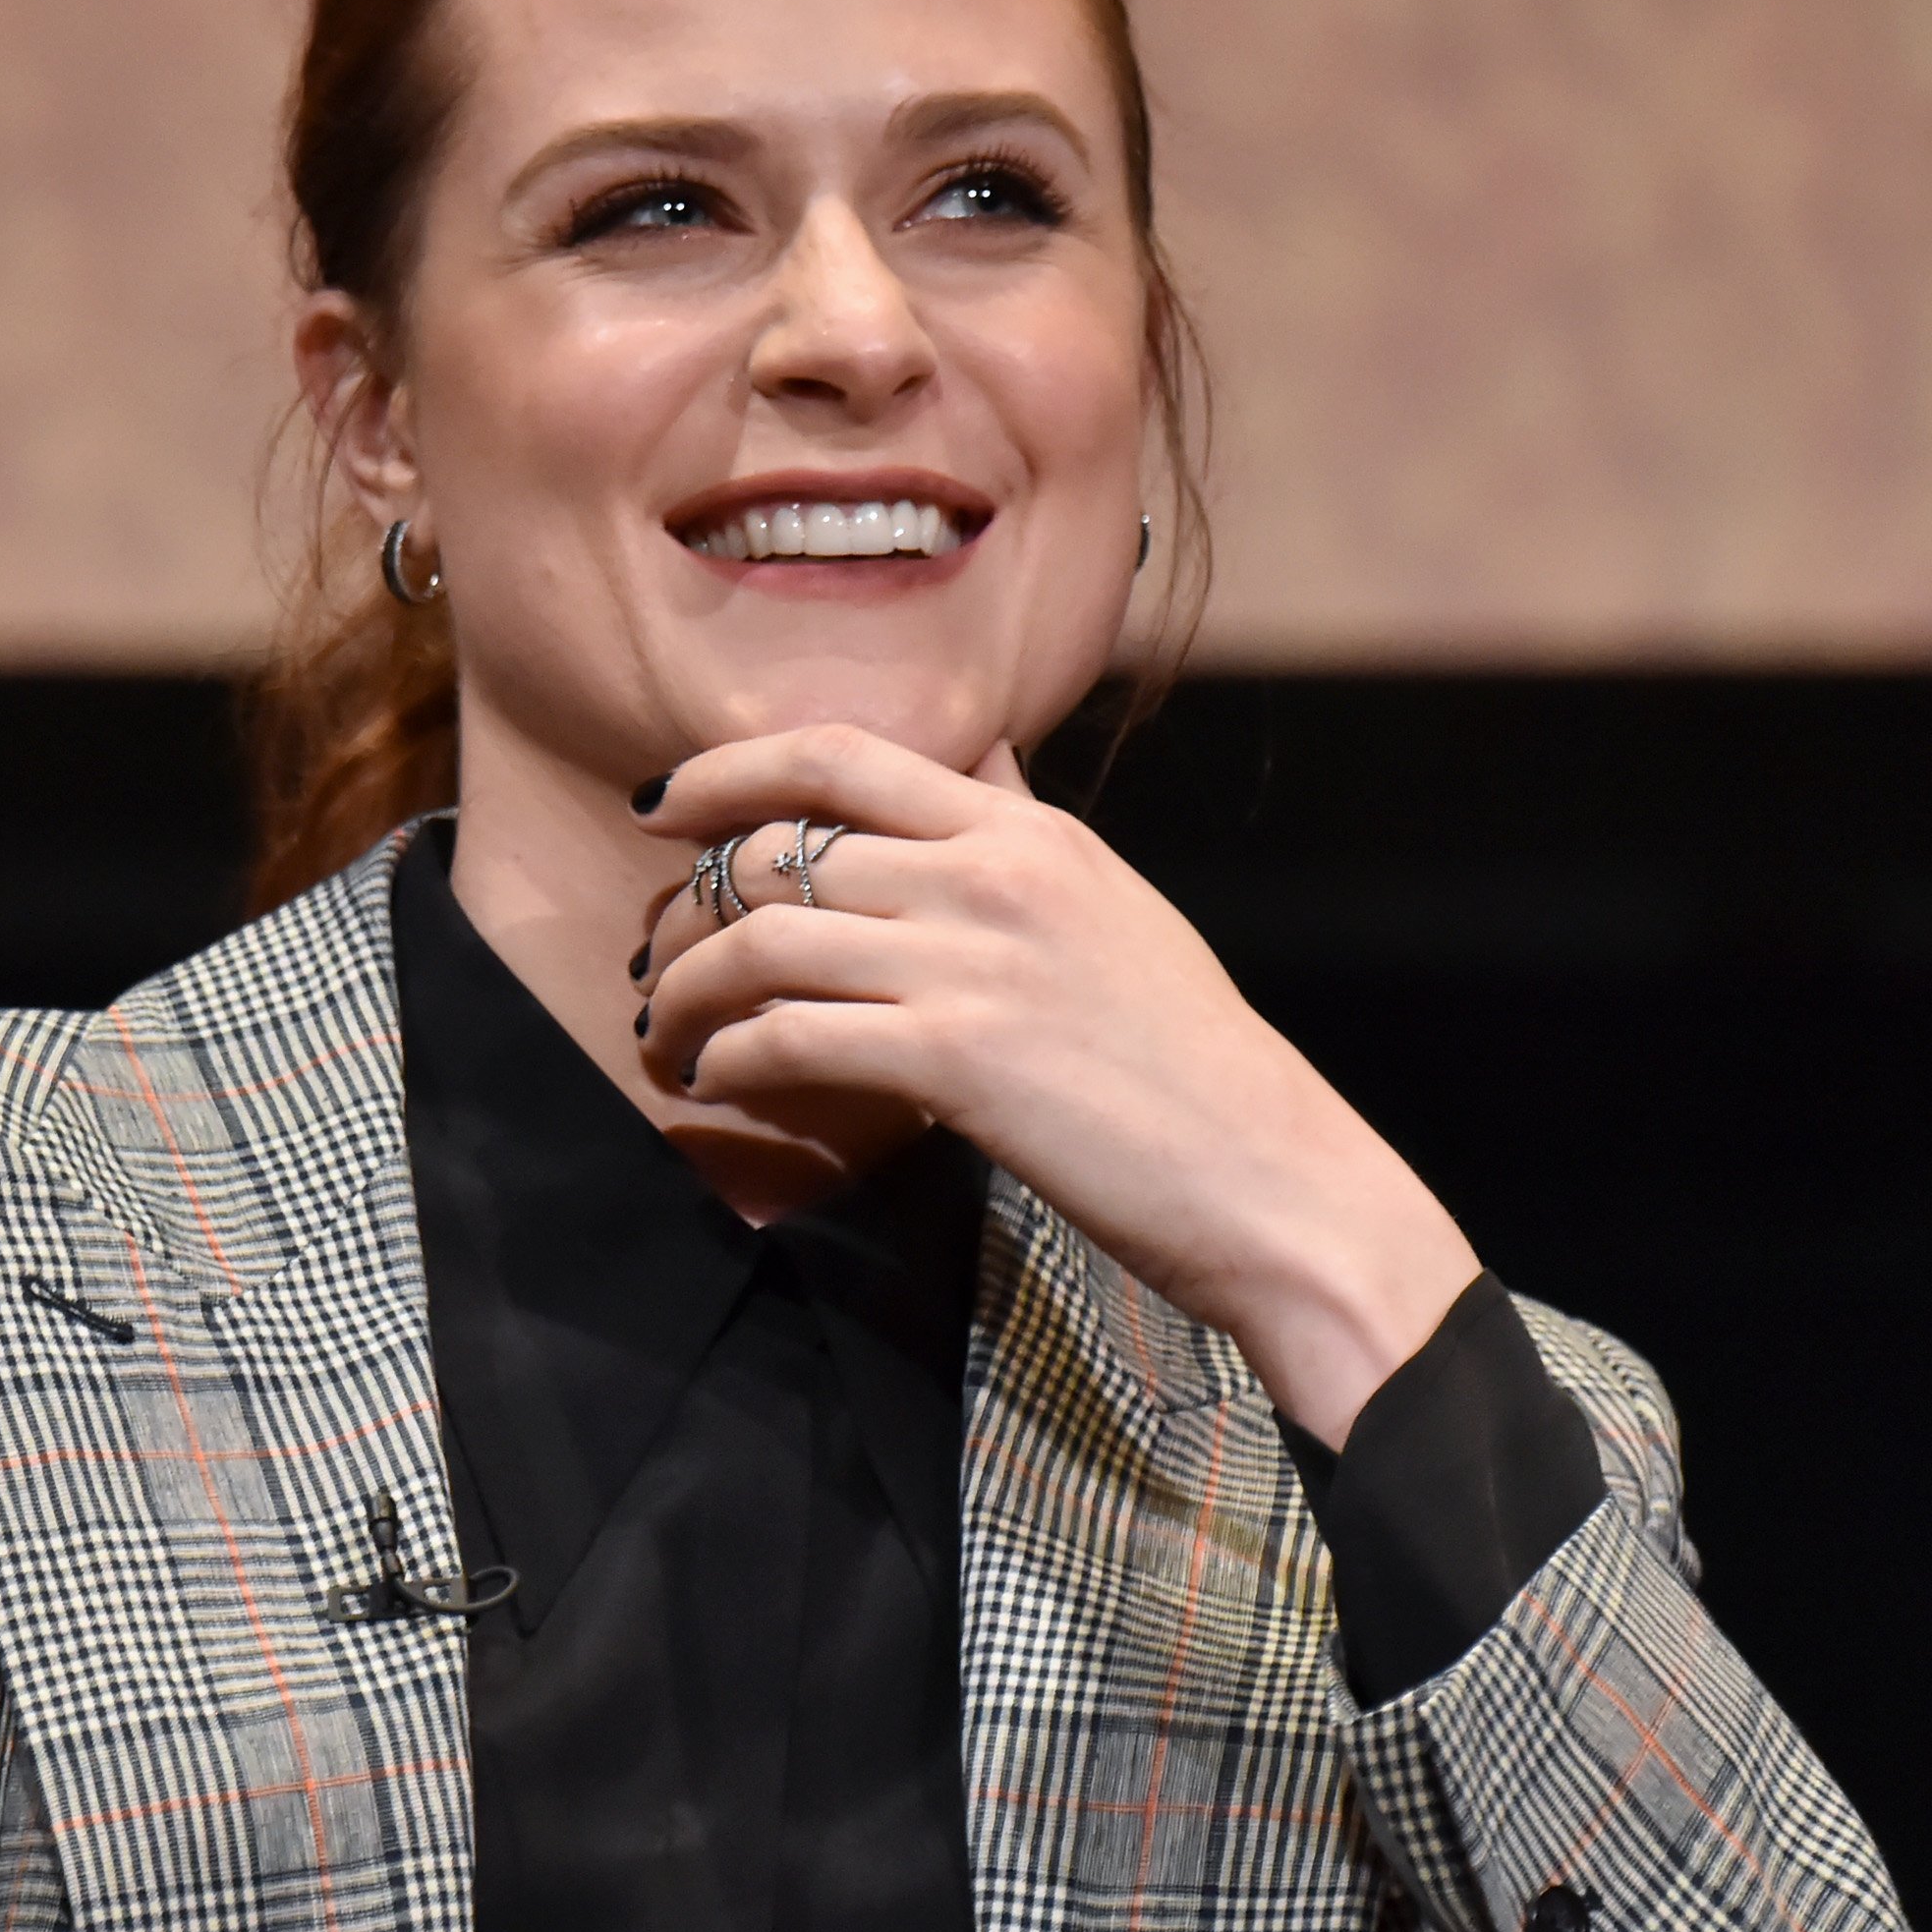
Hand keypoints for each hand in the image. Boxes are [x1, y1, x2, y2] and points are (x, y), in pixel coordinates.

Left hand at [631, 725, 1481, 1445]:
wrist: (1270, 1175)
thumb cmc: (1192, 1064)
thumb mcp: (1114, 910)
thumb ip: (1024, 843)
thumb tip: (972, 772)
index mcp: (1027, 831)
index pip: (840, 757)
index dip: (726, 771)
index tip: (661, 804)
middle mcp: (992, 875)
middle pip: (779, 849)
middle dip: (690, 904)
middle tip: (661, 955)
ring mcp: (970, 962)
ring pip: (762, 938)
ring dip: (688, 986)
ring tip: (669, 1029)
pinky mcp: (952, 1059)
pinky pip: (786, 1036)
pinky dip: (728, 1059)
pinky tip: (718, 1083)